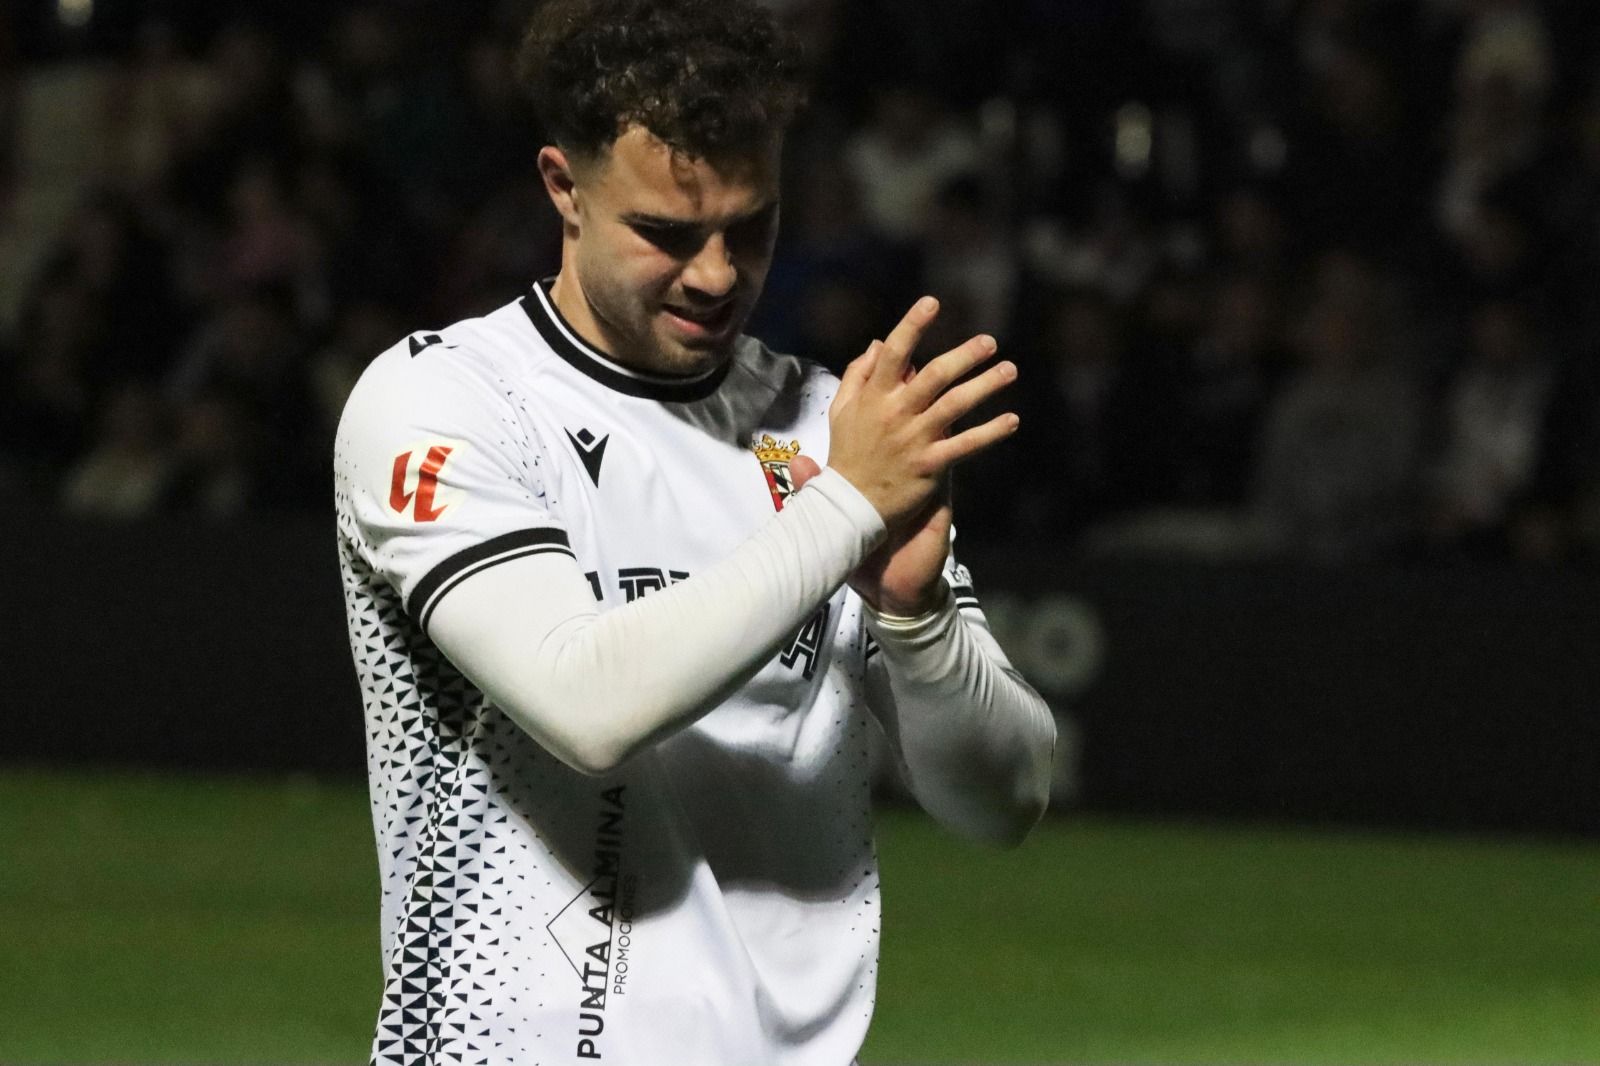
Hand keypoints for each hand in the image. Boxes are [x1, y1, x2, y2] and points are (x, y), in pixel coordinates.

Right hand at [815, 296, 1017, 530]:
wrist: (849, 505)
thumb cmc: (848, 454)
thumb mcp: (841, 410)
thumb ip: (858, 374)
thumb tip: (879, 343)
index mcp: (875, 396)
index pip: (895, 353)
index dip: (913, 325)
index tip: (932, 302)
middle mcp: (896, 413)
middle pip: (936, 375)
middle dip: (965, 355)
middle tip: (990, 342)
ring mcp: (915, 439)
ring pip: (955, 405)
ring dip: (986, 385)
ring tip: (1009, 370)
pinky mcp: (930, 465)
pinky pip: (966, 445)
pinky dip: (990, 432)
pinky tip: (1011, 420)